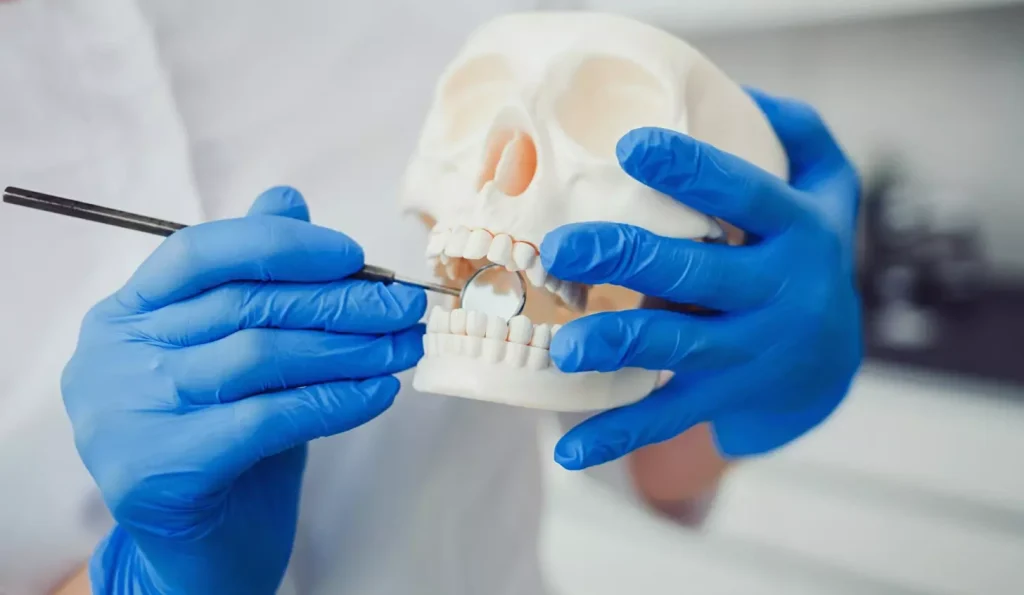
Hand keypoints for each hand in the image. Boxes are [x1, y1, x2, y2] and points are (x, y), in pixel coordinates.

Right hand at [62, 187, 426, 594]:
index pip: (201, 252)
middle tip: (404, 305)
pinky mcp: (158, 469)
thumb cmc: (225, 439)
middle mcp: (112, 356)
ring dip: (348, 348)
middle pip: (244, 305)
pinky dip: (335, 400)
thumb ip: (255, 278)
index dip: (282, 244)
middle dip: (339, 301)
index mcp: (125, 313)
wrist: (200, 546)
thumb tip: (288, 199)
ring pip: (260, 355)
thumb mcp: (239, 352)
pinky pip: (268, 417)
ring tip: (403, 346)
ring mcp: (126, 413)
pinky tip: (380, 391)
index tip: (355, 255)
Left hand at [540, 89, 861, 469]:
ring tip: (562, 346)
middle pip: (696, 273)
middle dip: (627, 259)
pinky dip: (619, 436)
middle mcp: (777, 292)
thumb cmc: (805, 249)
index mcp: (796, 229)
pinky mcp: (723, 395)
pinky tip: (571, 453)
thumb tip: (737, 92)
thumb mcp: (827, 182)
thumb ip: (793, 132)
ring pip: (678, 347)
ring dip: (617, 344)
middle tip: (562, 248)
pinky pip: (669, 417)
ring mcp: (749, 351)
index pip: (744, 193)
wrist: (831, 362)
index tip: (630, 146)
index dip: (691, 170)